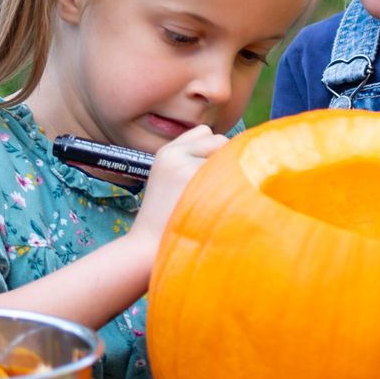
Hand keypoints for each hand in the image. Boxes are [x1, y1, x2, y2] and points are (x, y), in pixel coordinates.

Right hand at [130, 126, 226, 244]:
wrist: (148, 246)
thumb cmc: (166, 217)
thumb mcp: (170, 178)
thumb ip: (191, 158)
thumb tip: (228, 145)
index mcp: (167, 152)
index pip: (205, 132)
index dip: (213, 150)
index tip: (209, 173)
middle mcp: (176, 155)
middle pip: (220, 140)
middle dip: (224, 159)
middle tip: (212, 188)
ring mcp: (187, 168)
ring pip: (228, 156)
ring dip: (229, 173)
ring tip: (212, 198)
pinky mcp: (198, 184)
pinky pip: (231, 174)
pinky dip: (231, 188)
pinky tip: (218, 205)